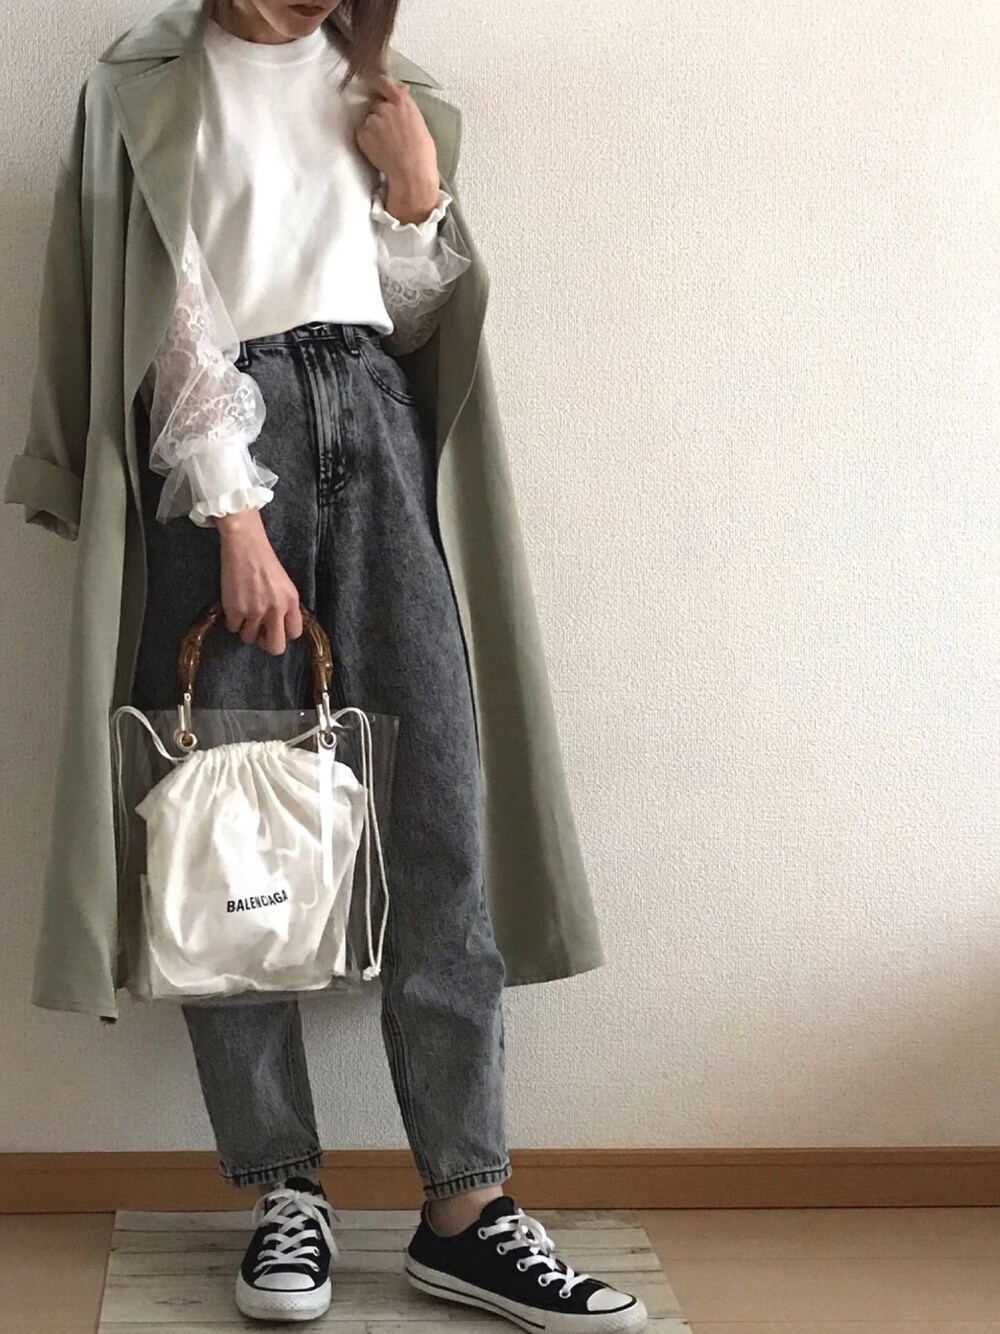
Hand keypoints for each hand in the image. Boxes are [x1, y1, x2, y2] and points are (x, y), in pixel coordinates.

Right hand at [215, 509, 303, 655]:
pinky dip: (232, 621)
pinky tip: (233, 607)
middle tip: (259, 633)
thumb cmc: (264, 561)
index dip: (283, 633)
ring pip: (250, 638)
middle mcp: (276, 609)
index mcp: (292, 601)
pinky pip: (233, 628)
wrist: (245, 545)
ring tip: (244, 614)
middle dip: (266, 643)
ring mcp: (255, 611)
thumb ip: (285, 606)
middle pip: (276, 647)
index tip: (275, 628)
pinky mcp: (236, 609)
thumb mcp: (285, 584)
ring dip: (245, 629)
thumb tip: (279, 626)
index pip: (295, 633)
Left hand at [356, 74, 439, 221]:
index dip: (379, 85)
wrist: (411, 172)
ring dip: (373, 128)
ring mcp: (372, 120)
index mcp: (401, 101)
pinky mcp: (363, 134)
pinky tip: (379, 149)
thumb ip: (406, 105)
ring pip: (369, 119)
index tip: (377, 88)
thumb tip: (402, 90)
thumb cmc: (421, 152)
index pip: (383, 82)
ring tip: (386, 144)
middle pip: (376, 105)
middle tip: (389, 132)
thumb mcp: (419, 121)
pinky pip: (362, 132)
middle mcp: (384, 107)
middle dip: (380, 114)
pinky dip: (367, 139)